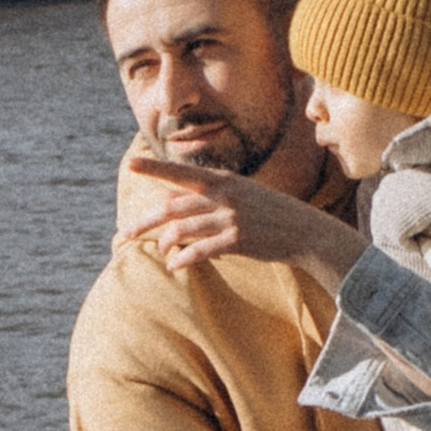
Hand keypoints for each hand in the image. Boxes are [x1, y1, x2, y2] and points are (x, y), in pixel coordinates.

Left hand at [121, 152, 364, 289]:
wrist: (305, 231)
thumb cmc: (269, 212)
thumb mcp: (241, 193)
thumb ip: (209, 196)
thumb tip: (173, 202)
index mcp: (223, 180)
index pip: (181, 173)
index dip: (154, 168)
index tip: (130, 164)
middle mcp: (224, 195)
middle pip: (172, 206)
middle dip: (145, 221)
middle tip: (125, 233)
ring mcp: (231, 218)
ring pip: (183, 229)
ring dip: (165, 243)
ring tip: (160, 252)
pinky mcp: (237, 240)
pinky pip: (200, 251)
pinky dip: (182, 259)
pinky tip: (173, 266)